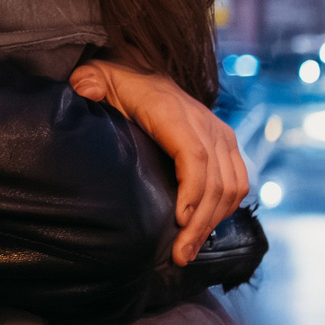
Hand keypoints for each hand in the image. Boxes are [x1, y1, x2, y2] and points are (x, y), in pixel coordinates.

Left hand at [69, 59, 249, 266]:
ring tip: (190, 251)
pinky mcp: (226, 145)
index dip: (192, 190)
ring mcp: (220, 135)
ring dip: (214, 222)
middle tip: (181, 256)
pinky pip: (238, 182)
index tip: (180, 221)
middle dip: (201, 223)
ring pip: (232, 186)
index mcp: (174, 113)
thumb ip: (89, 82)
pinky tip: (205, 231)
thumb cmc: (119, 80)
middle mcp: (205, 124)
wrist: (145, 68)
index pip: (195, 156)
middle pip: (216, 181)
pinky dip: (226, 209)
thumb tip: (86, 91)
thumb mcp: (97, 76)